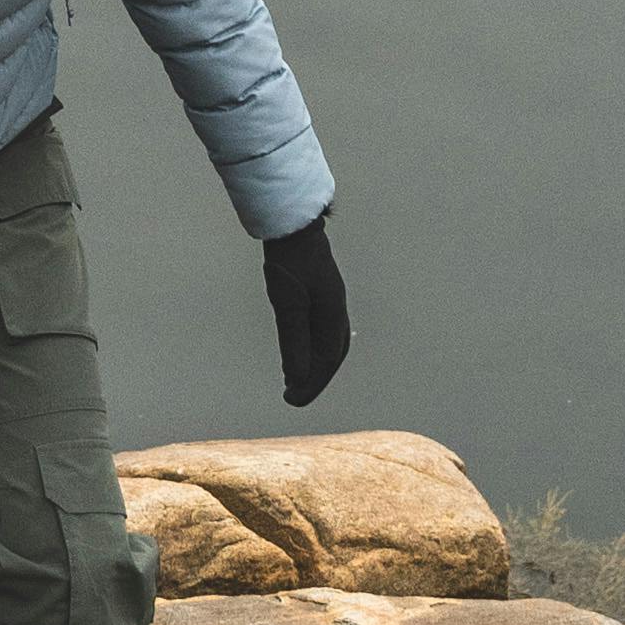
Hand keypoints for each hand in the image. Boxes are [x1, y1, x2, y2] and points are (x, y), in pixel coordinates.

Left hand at [261, 218, 350, 409]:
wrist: (292, 225)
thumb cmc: (290, 261)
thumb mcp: (288, 303)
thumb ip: (293, 340)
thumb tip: (298, 379)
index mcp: (333, 315)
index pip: (326, 361)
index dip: (310, 384)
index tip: (291, 400)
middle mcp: (336, 311)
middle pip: (332, 356)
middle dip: (315, 379)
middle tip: (293, 397)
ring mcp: (330, 302)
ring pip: (329, 344)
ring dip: (314, 366)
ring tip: (295, 382)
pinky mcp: (319, 295)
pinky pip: (321, 331)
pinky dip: (312, 348)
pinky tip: (298, 351)